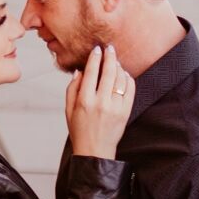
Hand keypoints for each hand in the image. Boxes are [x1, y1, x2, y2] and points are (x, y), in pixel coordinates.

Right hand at [66, 44, 134, 159]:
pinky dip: (128, 79)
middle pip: (108, 72)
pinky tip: (124, 75)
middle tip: (110, 48)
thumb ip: (72, 88)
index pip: (91, 72)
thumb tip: (80, 70)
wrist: (95, 150)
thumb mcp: (68, 109)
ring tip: (116, 61)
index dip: (95, 58)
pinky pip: (130, 89)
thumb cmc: (79, 130)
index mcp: (84, 100)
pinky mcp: (126, 112)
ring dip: (119, 67)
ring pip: (120, 79)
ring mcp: (115, 107)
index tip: (97, 49)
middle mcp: (100, 102)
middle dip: (110, 57)